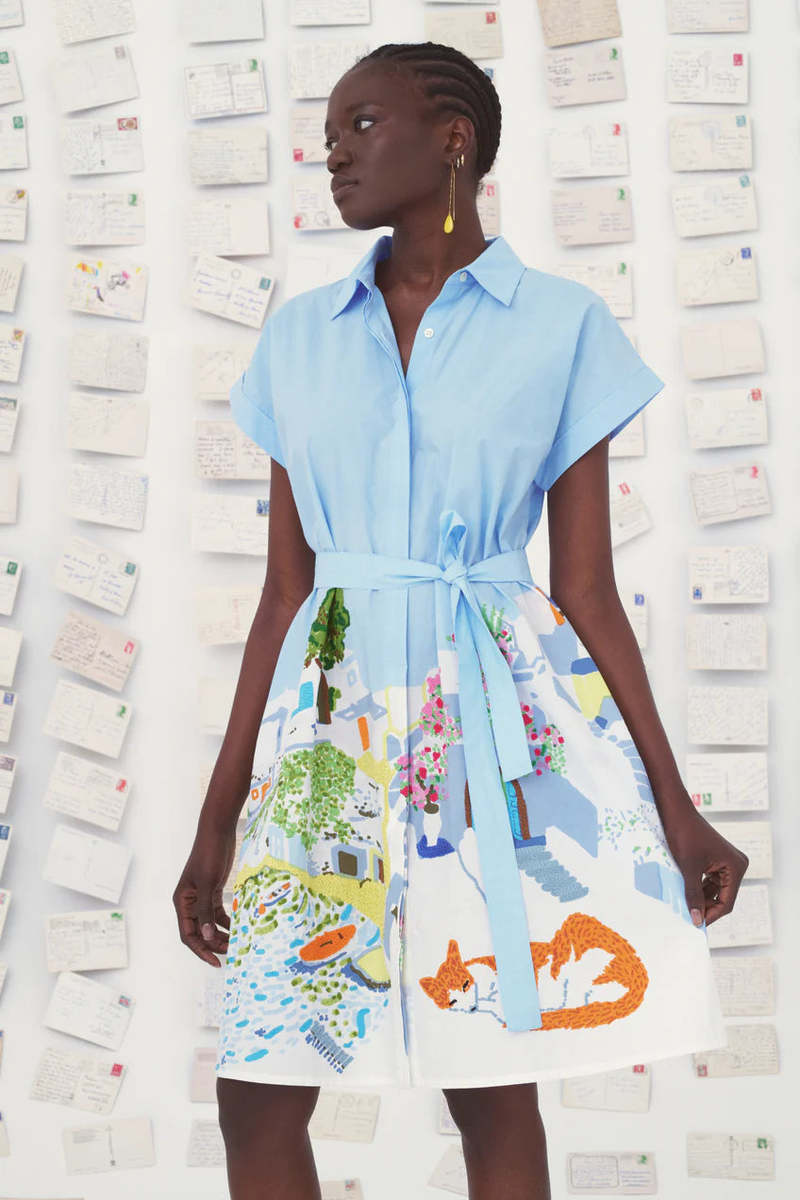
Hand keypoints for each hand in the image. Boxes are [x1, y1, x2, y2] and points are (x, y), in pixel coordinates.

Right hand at [173, 824, 235, 966]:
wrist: (218, 831)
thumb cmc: (210, 855)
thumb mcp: (207, 883)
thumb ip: (205, 910)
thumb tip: (206, 937)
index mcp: (182, 902)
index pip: (188, 935)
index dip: (200, 950)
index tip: (216, 962)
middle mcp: (189, 902)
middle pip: (199, 932)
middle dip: (214, 944)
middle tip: (234, 951)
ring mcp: (200, 897)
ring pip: (209, 924)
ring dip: (221, 934)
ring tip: (238, 942)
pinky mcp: (212, 891)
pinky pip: (217, 913)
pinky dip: (226, 921)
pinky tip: (238, 927)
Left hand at [659, 793, 749, 927]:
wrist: (675, 811)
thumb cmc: (683, 835)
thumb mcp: (688, 868)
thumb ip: (693, 895)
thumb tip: (696, 921)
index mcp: (736, 866)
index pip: (727, 902)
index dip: (711, 915)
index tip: (695, 925)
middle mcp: (736, 865)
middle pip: (722, 897)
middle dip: (706, 907)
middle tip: (688, 919)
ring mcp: (727, 863)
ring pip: (715, 891)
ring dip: (701, 899)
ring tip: (684, 908)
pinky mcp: (716, 861)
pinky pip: (710, 882)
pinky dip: (699, 889)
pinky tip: (685, 895)